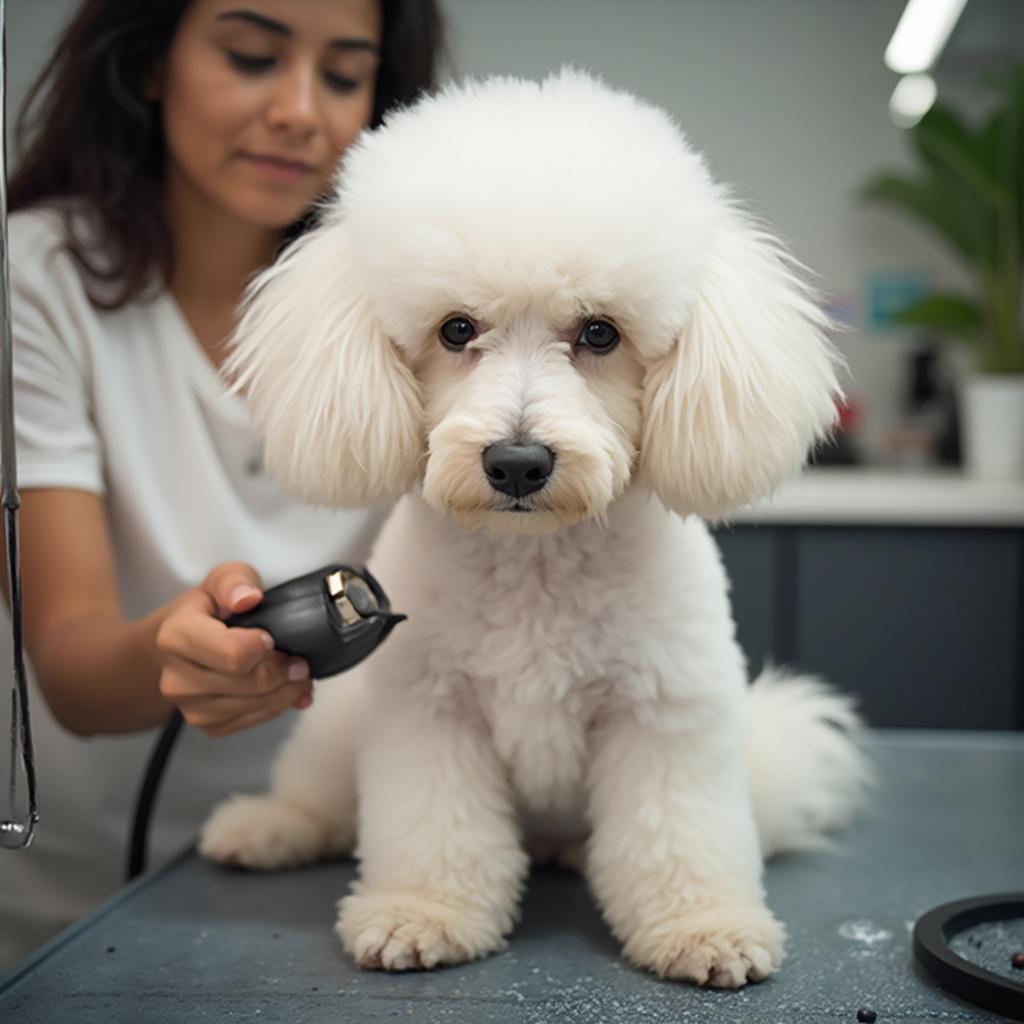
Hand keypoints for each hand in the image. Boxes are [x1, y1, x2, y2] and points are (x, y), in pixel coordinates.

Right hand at [156, 562, 312, 736]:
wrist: (182, 643)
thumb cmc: (207, 610)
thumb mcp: (221, 580)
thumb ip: (234, 582)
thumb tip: (248, 598)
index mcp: (176, 637)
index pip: (234, 656)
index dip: (264, 648)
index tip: (272, 638)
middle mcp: (176, 678)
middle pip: (252, 683)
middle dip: (286, 670)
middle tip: (298, 659)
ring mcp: (189, 706)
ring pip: (256, 706)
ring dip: (287, 691)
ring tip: (296, 672)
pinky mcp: (206, 725)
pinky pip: (253, 721)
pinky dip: (277, 707)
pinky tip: (284, 690)